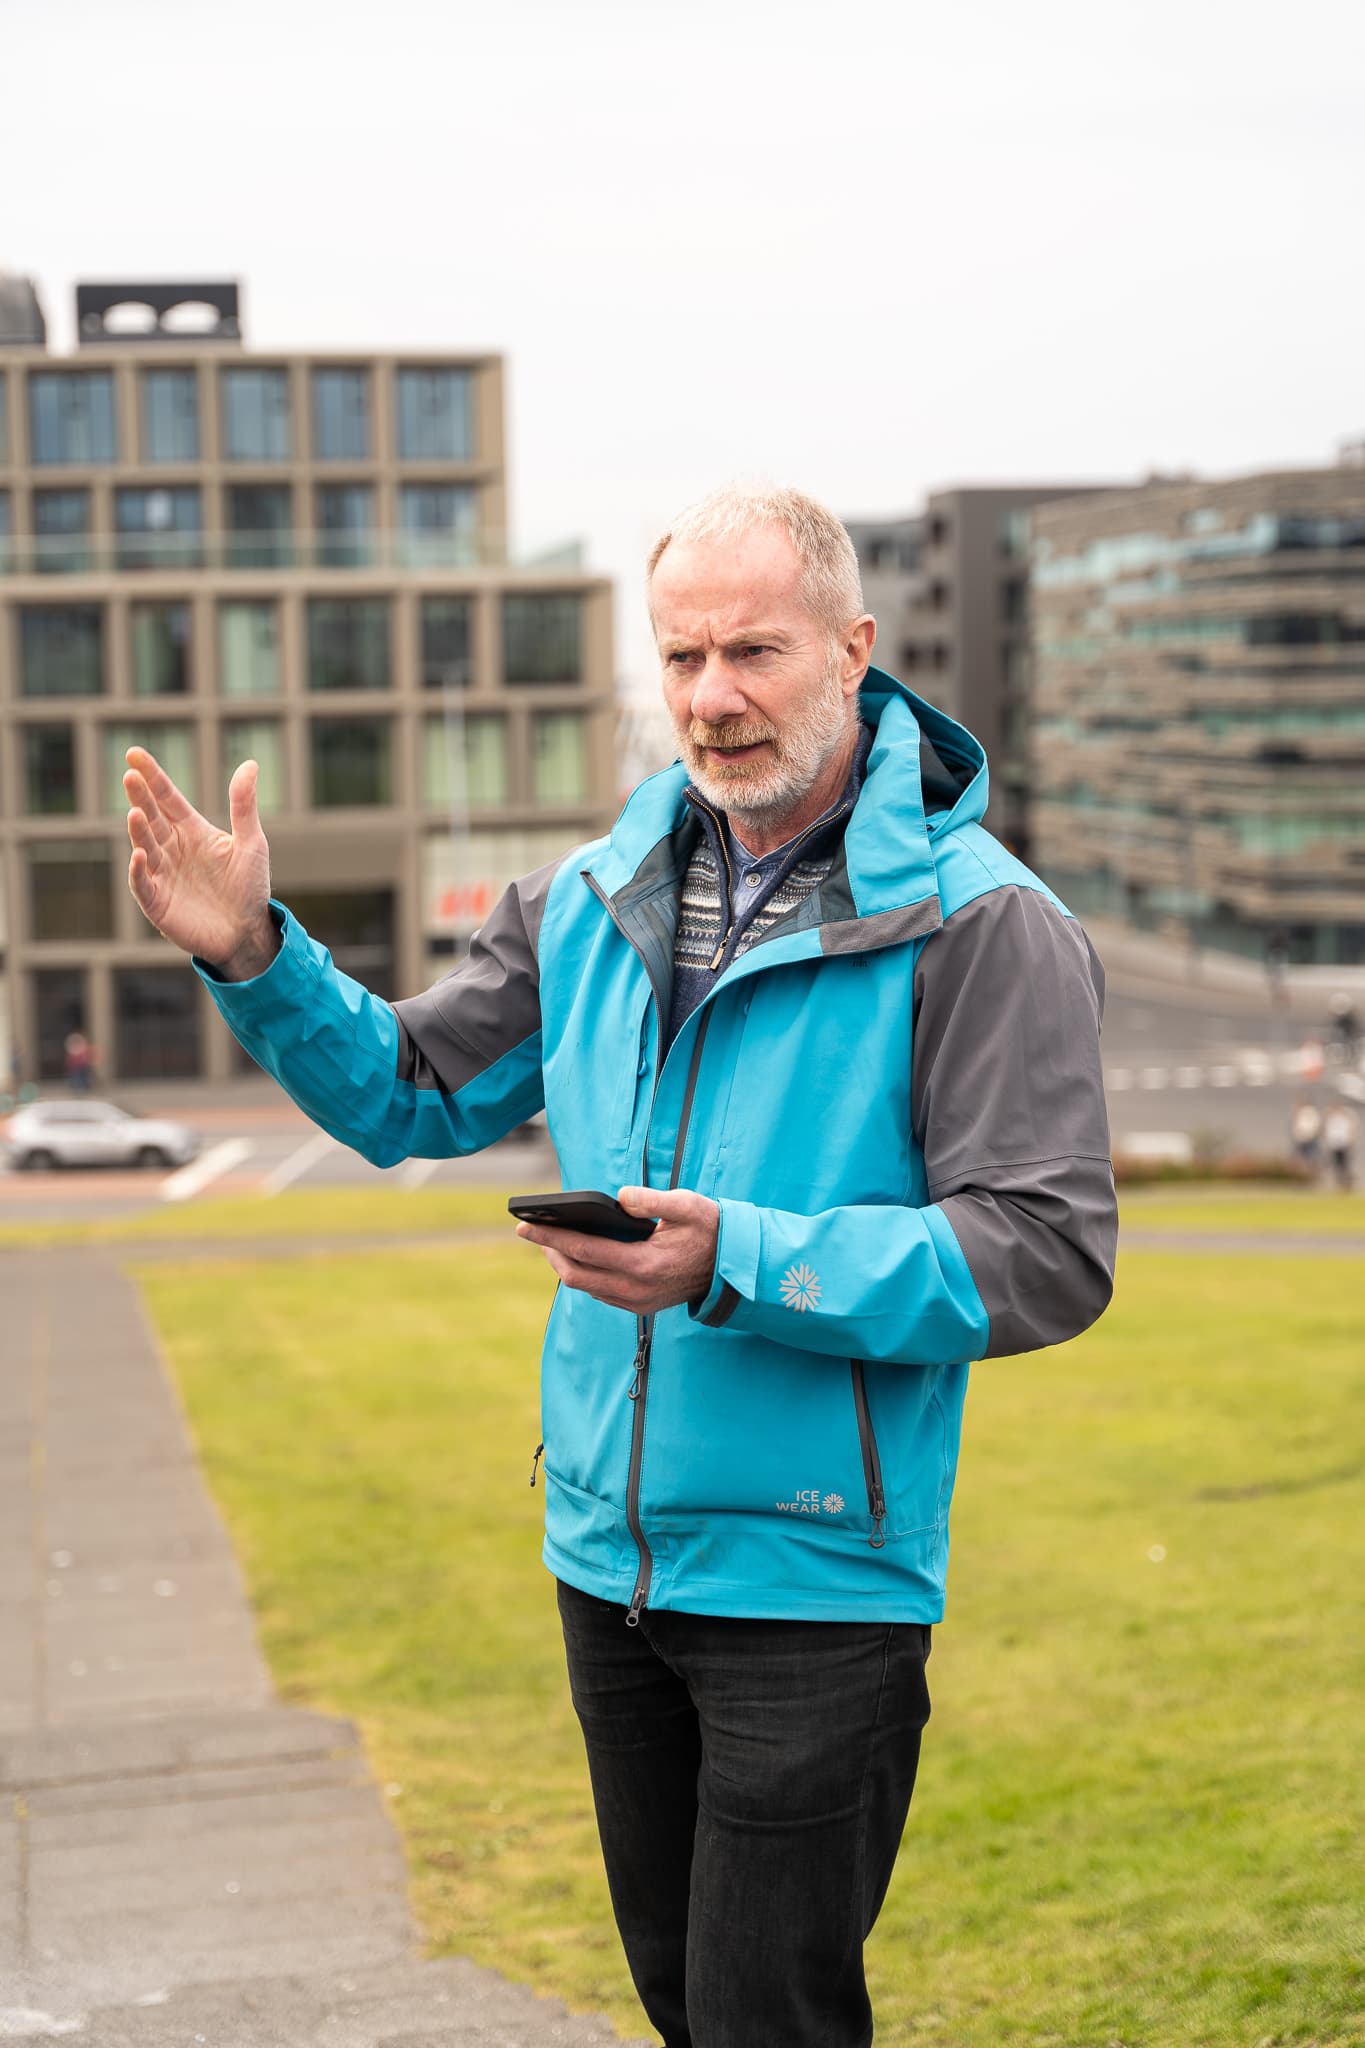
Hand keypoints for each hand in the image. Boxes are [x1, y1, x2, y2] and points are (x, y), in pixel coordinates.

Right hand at [124, 748, 278, 980]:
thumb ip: (244, 805)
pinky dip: (138, 870)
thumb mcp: (251, 843)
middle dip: (140, 797)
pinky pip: (142, 884)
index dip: (152, 776)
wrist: (248, 931)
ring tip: (136, 812)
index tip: (134, 753)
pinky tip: (138, 855)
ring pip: (144, 846)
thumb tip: (249, 763)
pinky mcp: (157, 902)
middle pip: (152, 817)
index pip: (167, 798)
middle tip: (130, 775)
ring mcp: (162, 875)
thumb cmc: (250, 887)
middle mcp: (172, 849)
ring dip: (138, 831)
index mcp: (192, 831)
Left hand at [514, 1186, 719, 1314]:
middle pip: (575, 1275)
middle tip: (529, 1230)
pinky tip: (575, 1255)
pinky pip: (599, 1292)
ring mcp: (637, 1302)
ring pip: (585, 1286)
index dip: (551, 1237)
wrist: (733, 1266)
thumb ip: (652, 1200)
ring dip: (563, 1264)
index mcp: (644, 1264)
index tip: (525, 1225)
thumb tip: (619, 1196)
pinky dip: (582, 1273)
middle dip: (549, 1251)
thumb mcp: (687, 1205)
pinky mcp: (639, 1306)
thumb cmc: (710, 1230)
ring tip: (548, 1240)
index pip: (584, 1251)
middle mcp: (636, 1289)